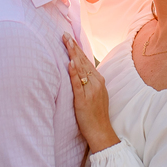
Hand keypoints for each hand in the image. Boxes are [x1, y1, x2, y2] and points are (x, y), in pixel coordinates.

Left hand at [63, 33, 119, 153]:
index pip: (86, 61)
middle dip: (74, 47)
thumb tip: (79, 72)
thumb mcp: (95, 95)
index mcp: (99, 81)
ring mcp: (90, 91)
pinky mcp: (83, 99)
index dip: (77, 49)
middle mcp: (96, 83)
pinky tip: (69, 63)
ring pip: (81, 69)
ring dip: (73, 54)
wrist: (101, 131)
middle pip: (83, 61)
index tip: (70, 38)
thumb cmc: (96, 115)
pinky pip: (78, 84)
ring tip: (66, 42)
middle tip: (65, 34)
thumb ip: (89, 83)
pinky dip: (74, 73)